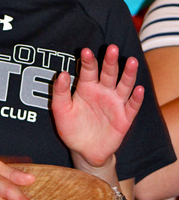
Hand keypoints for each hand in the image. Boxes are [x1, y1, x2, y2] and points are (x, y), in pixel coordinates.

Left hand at [51, 45, 143, 172]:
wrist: (83, 151)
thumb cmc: (71, 128)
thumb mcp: (60, 110)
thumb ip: (60, 92)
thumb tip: (62, 73)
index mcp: (87, 87)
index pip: (89, 70)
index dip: (88, 61)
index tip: (85, 51)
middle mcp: (103, 92)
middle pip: (108, 73)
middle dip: (110, 61)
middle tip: (111, 48)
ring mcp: (115, 103)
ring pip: (124, 85)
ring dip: (128, 74)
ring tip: (131, 61)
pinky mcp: (124, 118)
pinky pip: (132, 106)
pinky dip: (136, 98)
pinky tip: (139, 90)